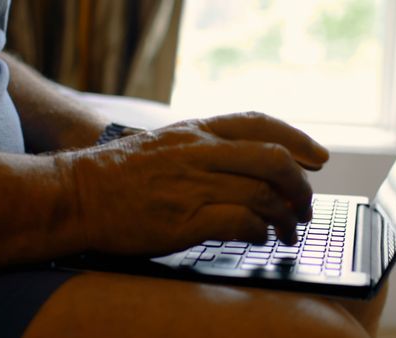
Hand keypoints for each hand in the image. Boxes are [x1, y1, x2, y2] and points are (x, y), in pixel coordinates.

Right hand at [56, 112, 328, 255]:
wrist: (77, 194)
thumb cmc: (121, 172)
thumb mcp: (167, 142)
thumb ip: (206, 146)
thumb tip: (250, 163)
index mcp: (197, 130)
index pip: (261, 123)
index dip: (298, 138)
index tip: (318, 158)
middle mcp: (200, 152)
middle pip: (274, 159)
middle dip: (300, 185)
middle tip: (304, 205)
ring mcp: (193, 185)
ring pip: (263, 194)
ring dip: (285, 216)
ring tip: (287, 231)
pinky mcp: (184, 219)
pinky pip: (241, 221)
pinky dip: (259, 230)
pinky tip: (259, 237)